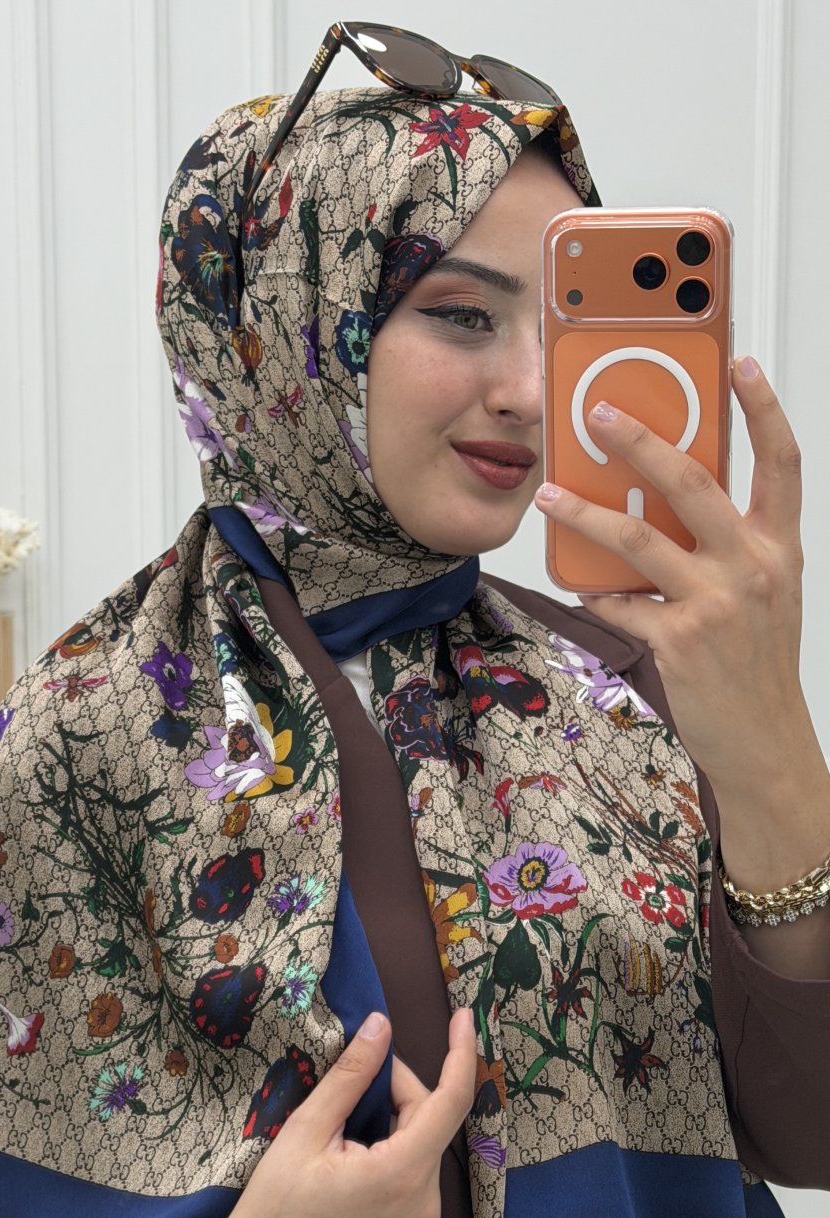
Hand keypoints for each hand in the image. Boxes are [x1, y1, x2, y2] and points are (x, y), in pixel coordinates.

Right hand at [195, 1008, 475, 1217]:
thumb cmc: (271, 1207)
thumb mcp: (304, 1131)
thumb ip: (349, 1076)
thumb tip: (380, 1026)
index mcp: (400, 1175)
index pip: (451, 1100)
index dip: (461, 1054)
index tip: (464, 1018)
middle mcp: (426, 1209)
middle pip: (428, 1128)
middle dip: (396, 1099)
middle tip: (349, 1092)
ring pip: (422, 1160)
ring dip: (395, 1139)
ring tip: (342, 1149)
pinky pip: (419, 1195)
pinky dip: (396, 1174)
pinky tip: (354, 1184)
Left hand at [534, 357, 813, 794]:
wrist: (764, 738)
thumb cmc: (757, 664)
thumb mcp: (764, 593)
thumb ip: (730, 547)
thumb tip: (671, 508)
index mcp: (778, 546)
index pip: (780, 463)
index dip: (764, 410)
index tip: (741, 366)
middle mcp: (751, 565)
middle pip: (692, 482)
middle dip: (640, 440)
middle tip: (598, 413)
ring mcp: (715, 602)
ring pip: (637, 538)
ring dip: (585, 512)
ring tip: (550, 495)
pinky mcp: (678, 639)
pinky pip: (620, 603)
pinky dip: (595, 592)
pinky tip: (576, 584)